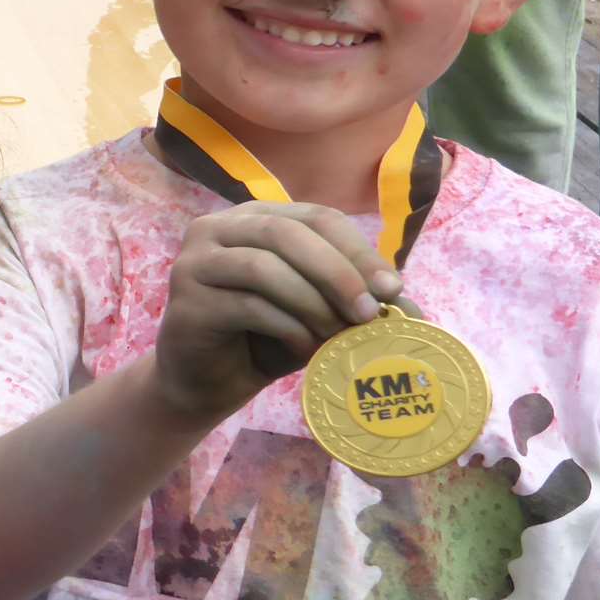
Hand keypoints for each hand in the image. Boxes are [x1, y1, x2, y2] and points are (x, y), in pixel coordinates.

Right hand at [155, 202, 400, 418]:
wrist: (206, 382)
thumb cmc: (264, 340)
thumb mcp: (317, 315)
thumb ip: (354, 302)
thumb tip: (413, 309)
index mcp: (255, 217)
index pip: (315, 217)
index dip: (356, 249)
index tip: (392, 289)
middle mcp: (218, 228)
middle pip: (288, 232)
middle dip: (337, 272)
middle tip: (369, 313)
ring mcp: (196, 260)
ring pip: (264, 267)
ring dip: (312, 303)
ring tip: (337, 336)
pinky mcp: (186, 299)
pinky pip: (246, 304)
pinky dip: (285, 327)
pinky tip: (303, 349)